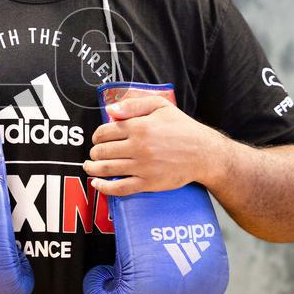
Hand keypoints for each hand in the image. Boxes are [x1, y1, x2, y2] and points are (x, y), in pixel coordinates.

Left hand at [84, 95, 226, 196]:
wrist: (204, 153)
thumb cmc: (182, 128)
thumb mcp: (160, 106)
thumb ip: (133, 105)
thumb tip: (110, 110)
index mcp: (138, 127)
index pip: (105, 132)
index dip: (97, 136)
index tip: (97, 139)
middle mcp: (138, 147)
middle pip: (103, 151)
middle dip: (94, 152)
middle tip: (94, 153)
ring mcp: (142, 166)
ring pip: (107, 169)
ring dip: (93, 168)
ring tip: (89, 166)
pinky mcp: (148, 183)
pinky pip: (120, 188)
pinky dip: (104, 188)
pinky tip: (97, 184)